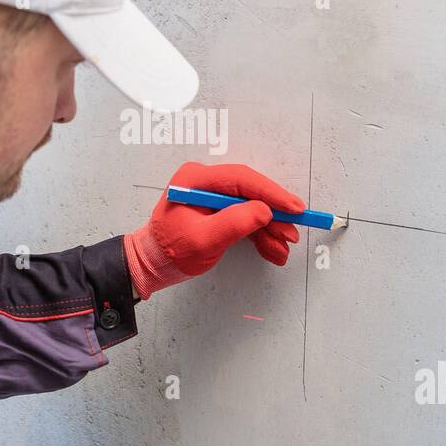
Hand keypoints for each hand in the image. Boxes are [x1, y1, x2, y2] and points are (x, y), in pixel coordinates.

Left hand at [123, 162, 304, 300]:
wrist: (152, 265)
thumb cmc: (169, 252)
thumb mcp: (203, 240)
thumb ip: (234, 223)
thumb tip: (264, 211)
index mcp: (196, 181)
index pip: (241, 179)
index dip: (271, 193)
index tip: (293, 207)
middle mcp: (205, 183)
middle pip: (250, 193)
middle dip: (274, 215)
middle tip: (292, 232)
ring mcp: (213, 197)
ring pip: (251, 208)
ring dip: (270, 229)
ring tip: (283, 248)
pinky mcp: (219, 211)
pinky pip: (245, 218)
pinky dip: (260, 234)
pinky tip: (273, 249)